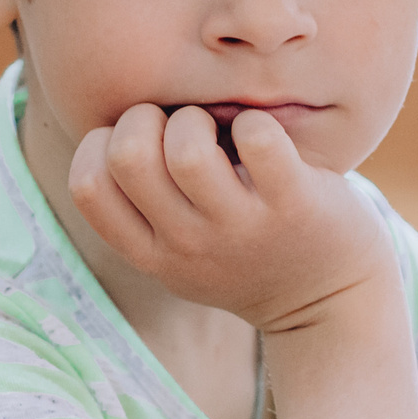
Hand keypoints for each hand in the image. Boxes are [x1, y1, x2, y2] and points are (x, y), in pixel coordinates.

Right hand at [69, 104, 393, 332]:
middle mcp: (188, 246)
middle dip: (147, 117)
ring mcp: (240, 228)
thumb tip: (116, 126)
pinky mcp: (292, 204)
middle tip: (179, 128)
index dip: (101, 143)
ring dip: (200, 118)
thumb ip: (145, 212)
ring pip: (186, 148)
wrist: (331, 301)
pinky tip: (263, 138)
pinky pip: (257, 138)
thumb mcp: (183, 256)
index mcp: (152, 255)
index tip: (139, 144)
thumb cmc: (248, 256)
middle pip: (128, 156)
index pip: (86, 187)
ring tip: (221, 131)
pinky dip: (256, 121)